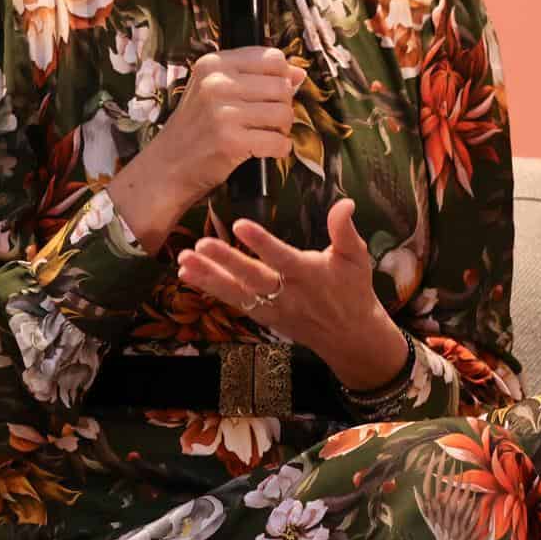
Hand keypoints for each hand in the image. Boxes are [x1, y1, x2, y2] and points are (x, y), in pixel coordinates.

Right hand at [107, 48, 305, 252]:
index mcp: (213, 64)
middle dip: (282, 105)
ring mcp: (223, 113)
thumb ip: (255, 77)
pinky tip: (264, 149)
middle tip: (265, 119)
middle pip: (283, 86)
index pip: (273, 58)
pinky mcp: (232, 142)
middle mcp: (216, 84)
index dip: (280, 76)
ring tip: (264, 133)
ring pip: (285, 114)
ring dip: (282, 128)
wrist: (168, 166)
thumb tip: (299, 73)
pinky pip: (279, 142)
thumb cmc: (196, 127)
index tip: (268, 93)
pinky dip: (279, 148)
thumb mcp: (215, 90)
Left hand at [175, 198, 408, 391]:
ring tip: (184, 261)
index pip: (281, 257)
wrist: (350, 337)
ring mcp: (273, 308)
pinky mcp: (263, 317)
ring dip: (209, 277)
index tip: (240, 224)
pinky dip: (211, 289)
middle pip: (252, 277)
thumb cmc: (352, 290)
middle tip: (201, 244)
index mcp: (309, 274)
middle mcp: (287, 293)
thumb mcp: (356, 258)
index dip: (261, 242)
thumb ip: (345, 231)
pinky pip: (234, 302)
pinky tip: (189, 275)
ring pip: (237, 293)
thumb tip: (345, 203)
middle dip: (225, 261)